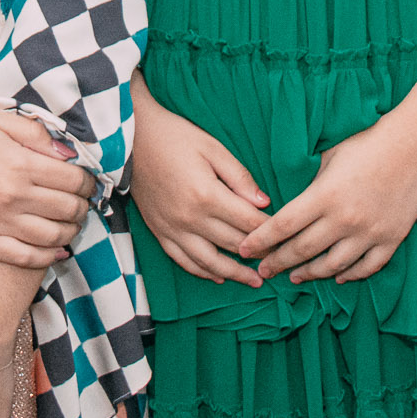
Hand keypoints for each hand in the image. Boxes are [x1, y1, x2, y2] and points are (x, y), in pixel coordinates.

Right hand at [0, 112, 93, 268]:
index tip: (87, 181)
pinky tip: (57, 249)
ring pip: (53, 236)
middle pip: (68, 209)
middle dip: (83, 206)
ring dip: (71, 231)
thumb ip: (35, 132)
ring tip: (72, 223)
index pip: (73, 180)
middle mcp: (13, 196)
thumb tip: (69, 151)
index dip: (88, 182)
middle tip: (83, 203)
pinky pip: (26, 257)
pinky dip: (49, 255)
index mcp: (19, 163)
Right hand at [129, 94, 268, 285]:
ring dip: (235, 274)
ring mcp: (172, 229)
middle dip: (260, 254)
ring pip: (210, 262)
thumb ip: (240, 177)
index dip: (271, 232)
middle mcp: (190, 219)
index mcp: (207, 195)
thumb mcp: (212, 148)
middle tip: (280, 261)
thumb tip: (264, 203)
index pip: (249, 222)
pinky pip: (183, 261)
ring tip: (256, 281)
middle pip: (234, 244)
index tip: (286, 237)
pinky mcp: (159, 232)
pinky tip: (218, 276)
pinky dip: (203, 272)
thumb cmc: (174, 136)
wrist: (130, 139)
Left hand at [236, 122, 416, 283]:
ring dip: (310, 273)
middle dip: (279, 262)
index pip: (283, 225)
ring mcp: (370, 233)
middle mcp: (345, 219)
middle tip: (263, 270)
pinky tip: (338, 277)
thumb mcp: (329, 156)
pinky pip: (366, 267)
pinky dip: (349, 275)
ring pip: (333, 266)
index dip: (261, 241)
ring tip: (296, 276)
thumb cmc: (369, 142)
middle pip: (303, 250)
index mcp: (324, 195)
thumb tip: (288, 199)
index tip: (246, 250)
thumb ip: (310, 183)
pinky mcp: (392, 239)